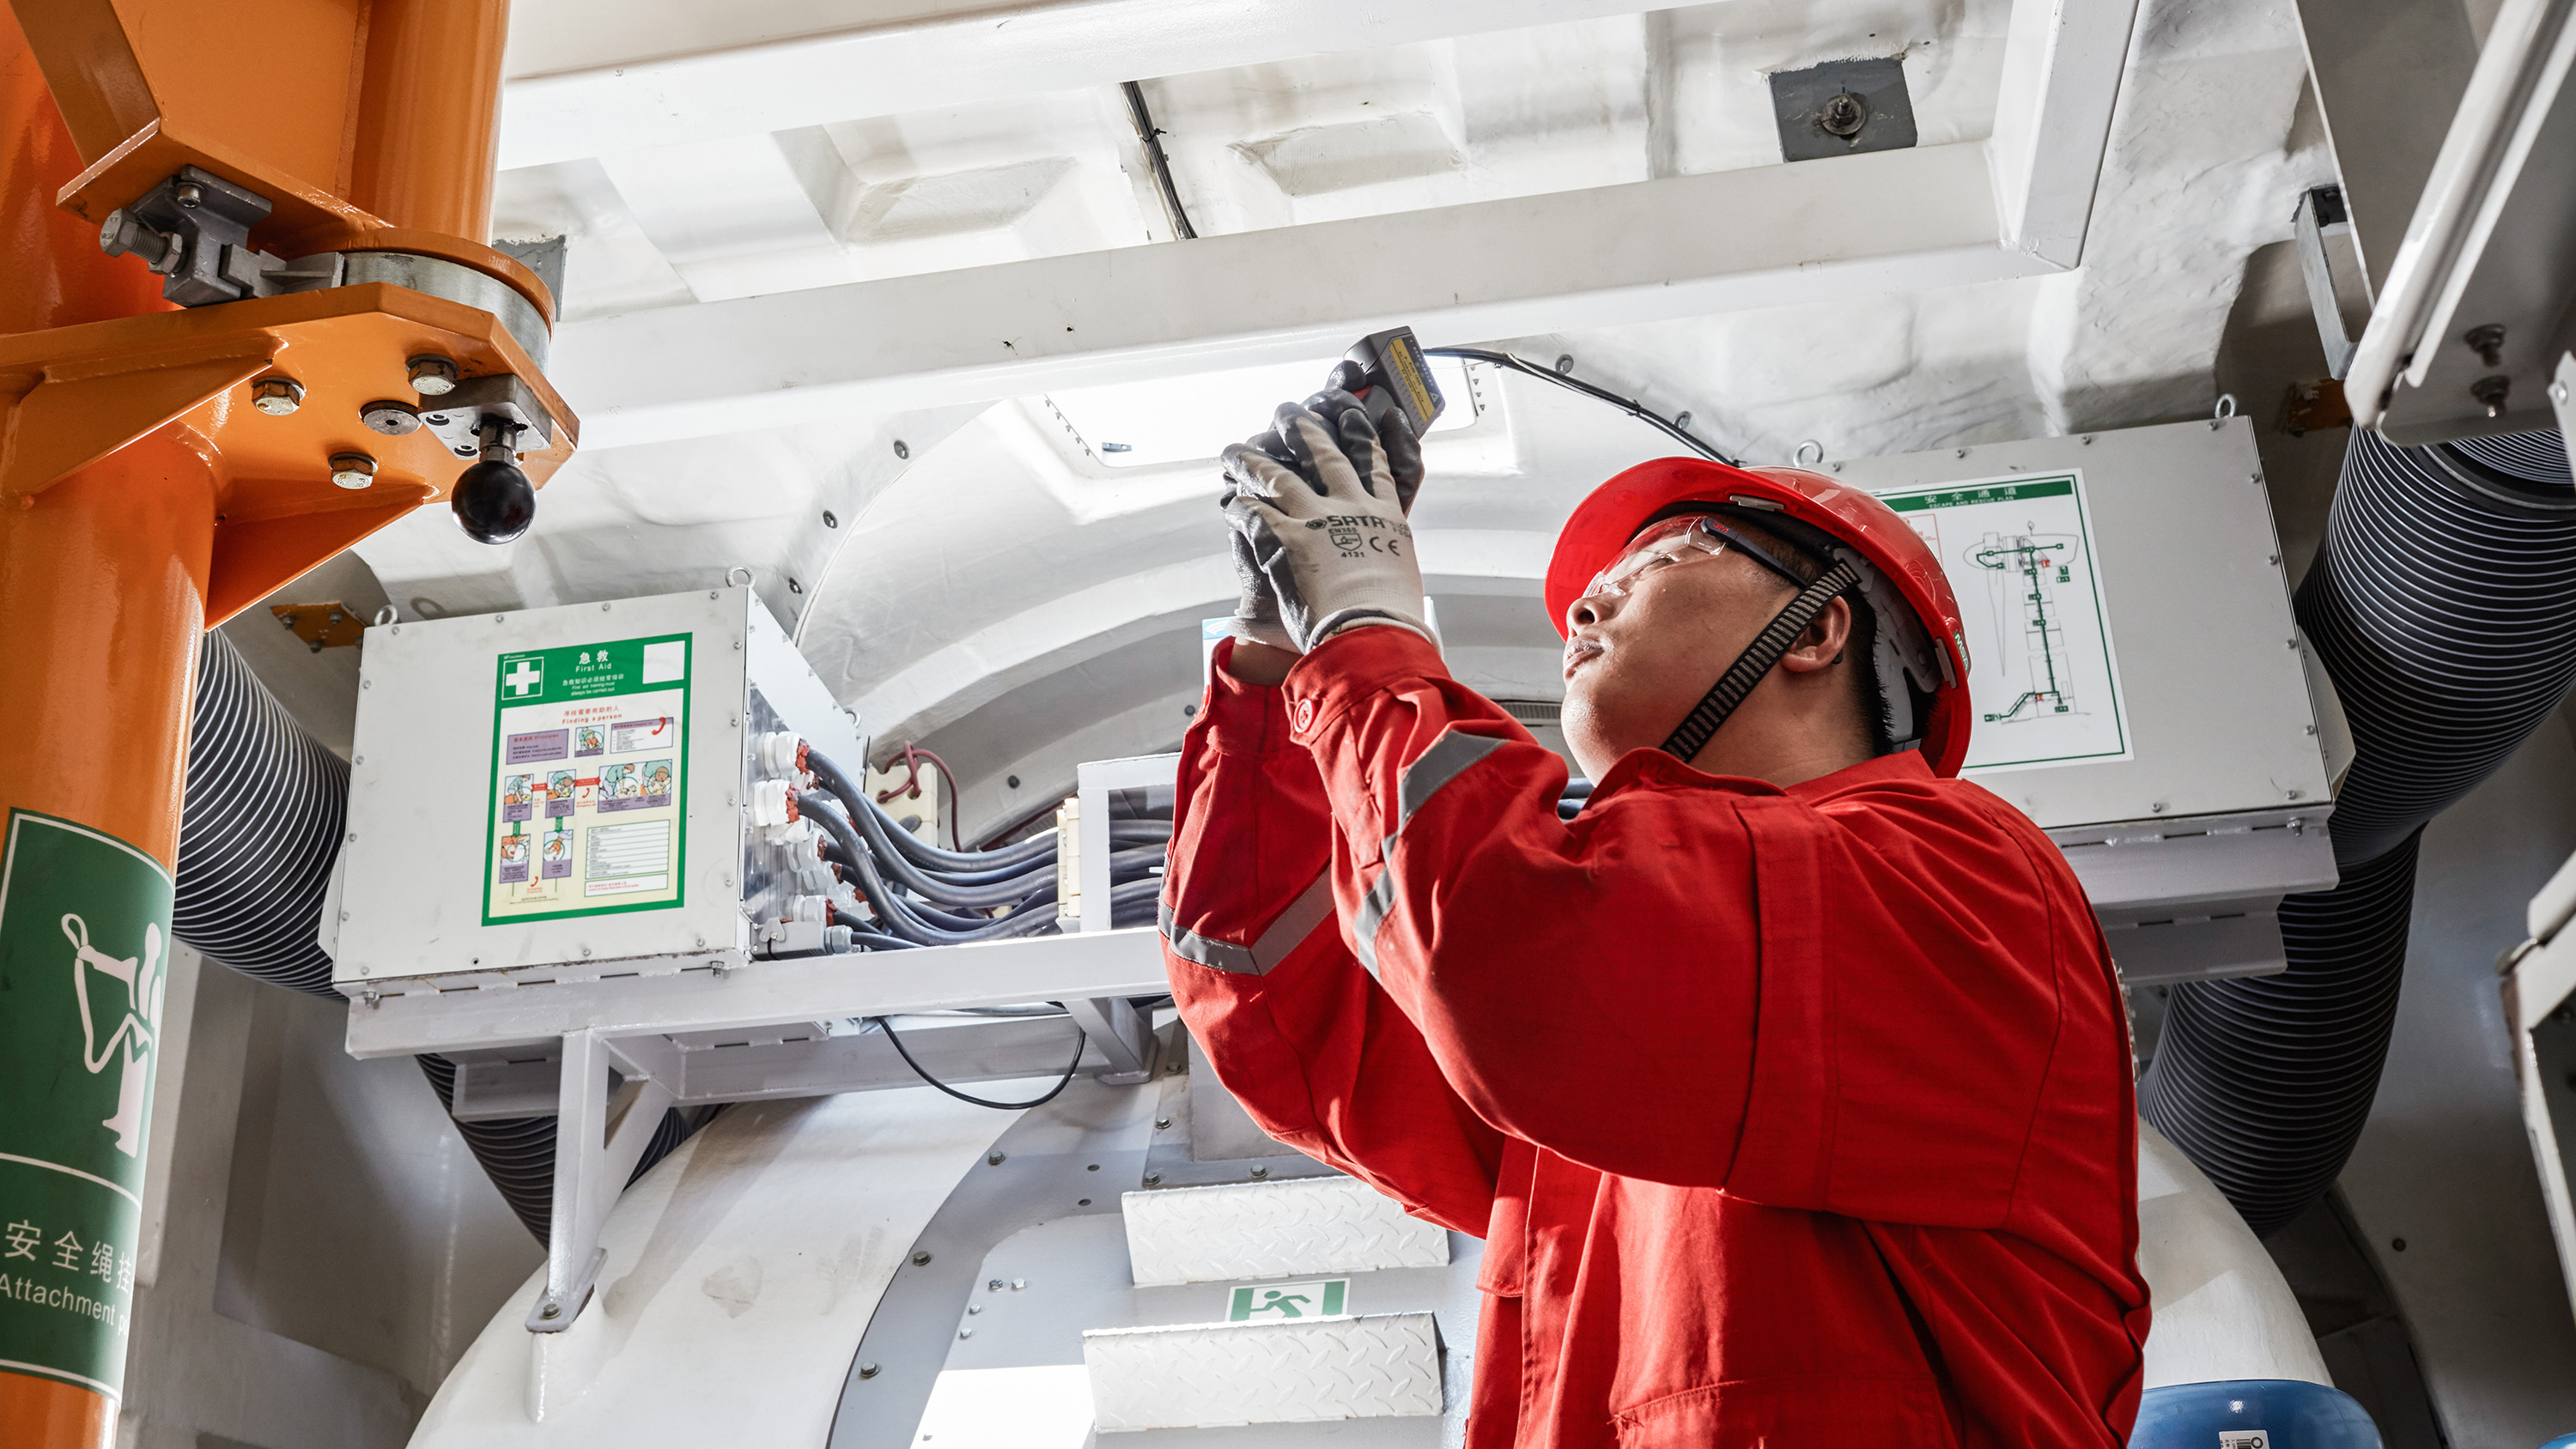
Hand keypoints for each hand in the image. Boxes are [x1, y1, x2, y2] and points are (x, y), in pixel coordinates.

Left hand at [1221, 401, 1429, 649]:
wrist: (1371, 634)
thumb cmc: (1391, 621)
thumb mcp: (1401, 581)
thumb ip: (1386, 566)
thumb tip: (1383, 579)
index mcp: (1387, 518)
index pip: (1374, 466)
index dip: (1362, 438)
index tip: (1355, 416)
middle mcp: (1351, 509)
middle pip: (1324, 456)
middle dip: (1304, 430)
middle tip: (1289, 411)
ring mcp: (1315, 519)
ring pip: (1278, 477)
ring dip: (1253, 461)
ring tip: (1236, 449)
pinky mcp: (1284, 538)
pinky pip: (1253, 513)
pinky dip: (1239, 506)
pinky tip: (1229, 502)